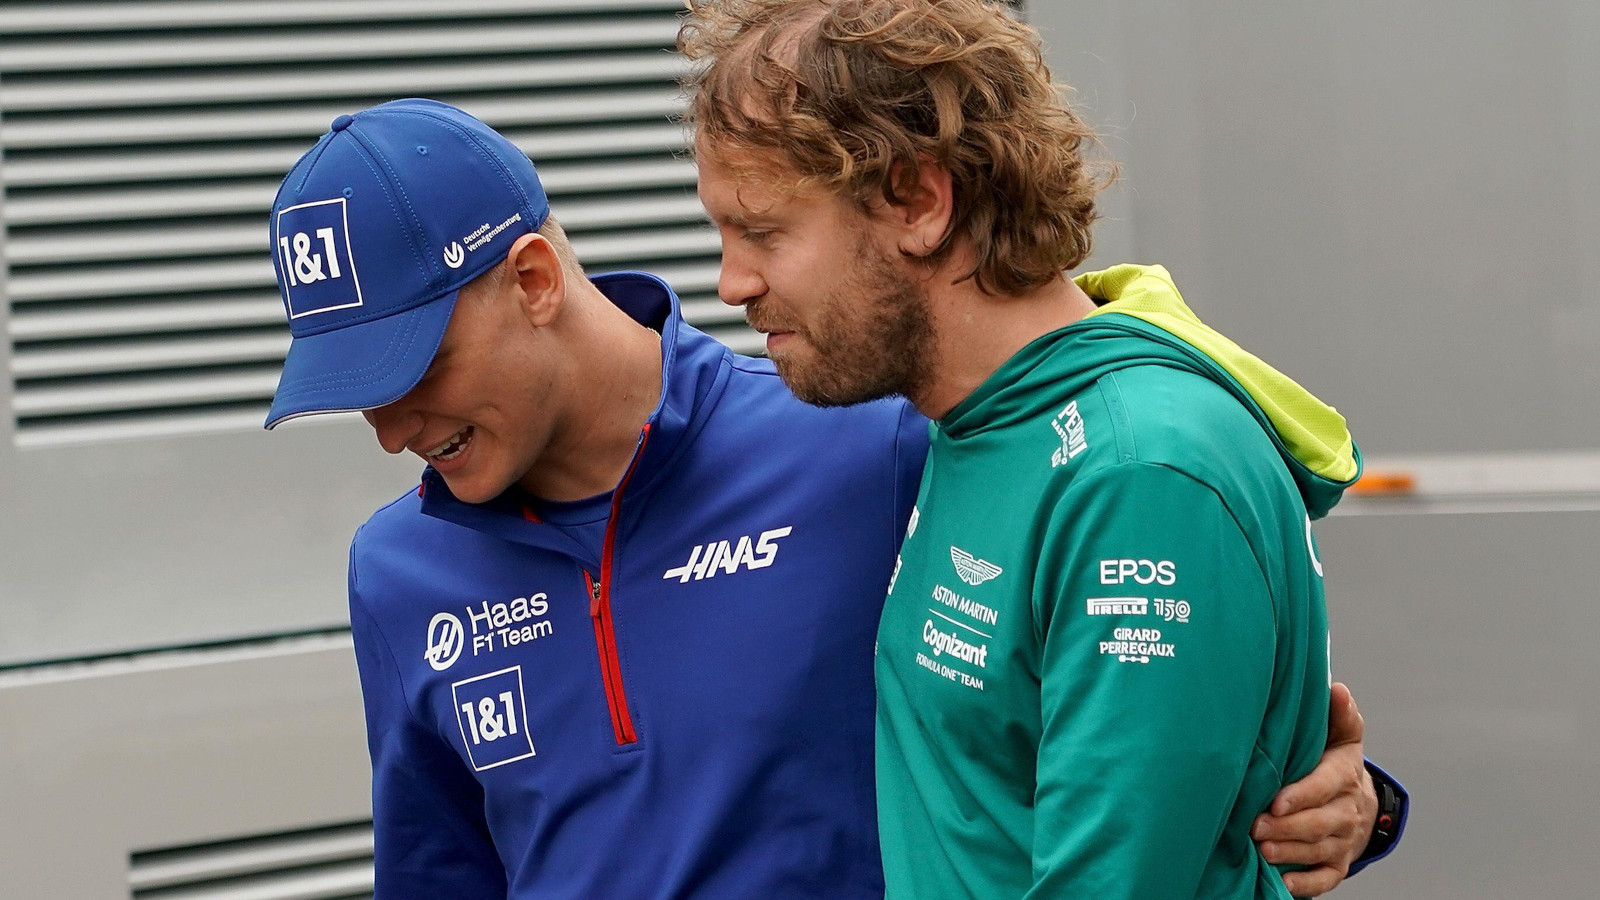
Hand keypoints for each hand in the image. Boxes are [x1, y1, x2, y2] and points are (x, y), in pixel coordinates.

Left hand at [1252, 682, 1377, 896]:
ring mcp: (1344, 841)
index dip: (1302, 796)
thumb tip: (1337, 688)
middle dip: (1287, 827)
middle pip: (1319, 823)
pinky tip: (1284, 884)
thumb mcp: (1342, 737)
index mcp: (1343, 777)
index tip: (1275, 801)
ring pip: (1318, 851)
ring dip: (1290, 853)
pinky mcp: (1339, 864)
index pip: (1325, 787)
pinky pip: (1326, 879)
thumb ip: (1340, 715)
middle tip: (1254, 827)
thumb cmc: (1336, 764)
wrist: (1362, 804)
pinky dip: (1307, 884)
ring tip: (1261, 850)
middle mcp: (1347, 811)